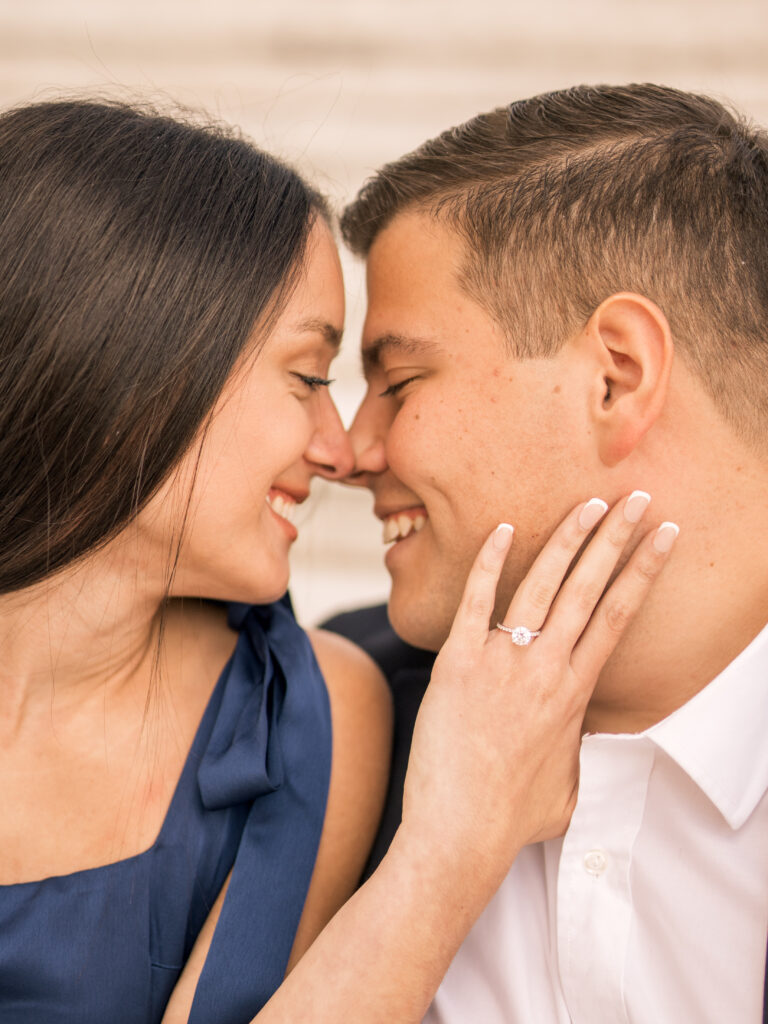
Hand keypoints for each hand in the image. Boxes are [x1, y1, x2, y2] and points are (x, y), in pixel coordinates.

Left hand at [399, 493, 677, 890]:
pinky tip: (503, 529)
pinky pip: (476, 600)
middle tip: (637, 499)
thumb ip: (577, 749)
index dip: (644, 571)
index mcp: (575, 692)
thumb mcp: (568, 784)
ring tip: (590, 503)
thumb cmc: (512, 817)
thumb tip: (577, 738)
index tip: (664, 537)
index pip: (619, 616)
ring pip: (543, 585)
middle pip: (590, 588)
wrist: (460, 833)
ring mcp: (501, 662)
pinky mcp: (457, 662)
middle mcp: (545, 668)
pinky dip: (489, 562)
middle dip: (618, 538)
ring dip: (568, 539)